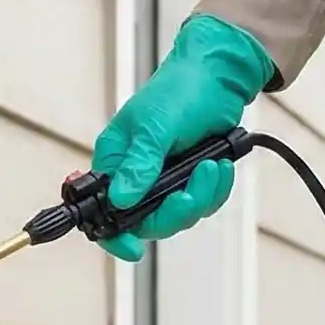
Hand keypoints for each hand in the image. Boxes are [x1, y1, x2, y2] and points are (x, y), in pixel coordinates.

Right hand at [90, 15, 276, 261]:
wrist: (220, 76)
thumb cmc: (180, 90)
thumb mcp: (155, 126)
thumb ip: (139, 164)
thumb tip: (121, 199)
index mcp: (115, 160)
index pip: (103, 210)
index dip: (114, 235)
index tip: (132, 248)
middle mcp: (136, 174)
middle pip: (147, 221)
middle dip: (174, 212)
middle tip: (189, 193)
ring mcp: (164, 179)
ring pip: (179, 215)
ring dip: (201, 196)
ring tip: (212, 166)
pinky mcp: (190, 178)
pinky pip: (202, 203)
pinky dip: (214, 190)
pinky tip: (219, 166)